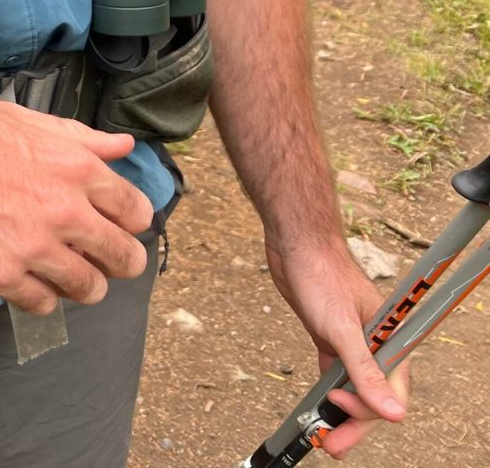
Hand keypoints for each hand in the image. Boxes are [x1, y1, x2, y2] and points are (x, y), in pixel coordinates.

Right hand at [0, 75, 155, 313]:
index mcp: (76, 167)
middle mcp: (63, 209)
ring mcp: (30, 246)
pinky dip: (36, 295)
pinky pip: (40, 304)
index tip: (115, 226)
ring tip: (59, 272)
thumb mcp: (28, 120)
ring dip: (79, 283)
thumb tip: (124, 147)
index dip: (128, 222)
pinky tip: (22, 276)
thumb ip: (82, 139)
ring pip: (88, 289)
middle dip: (116, 261)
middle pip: (123, 258)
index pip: (136, 213)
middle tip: (96, 259)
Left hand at [267, 240, 411, 458]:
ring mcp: (353, 342)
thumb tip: (392, 414)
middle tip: (331, 445)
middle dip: (353, 422)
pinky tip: (321, 404)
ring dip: (341, 410)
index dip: (367, 411)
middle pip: (372, 396)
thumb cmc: (323, 277)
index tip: (338, 412)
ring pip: (353, 387)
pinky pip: (336, 372)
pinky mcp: (331, 337)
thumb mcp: (342, 329)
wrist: (297, 245)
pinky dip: (329, 390)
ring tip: (324, 433)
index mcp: (390, 342)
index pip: (391, 393)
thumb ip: (365, 371)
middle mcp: (376, 345)